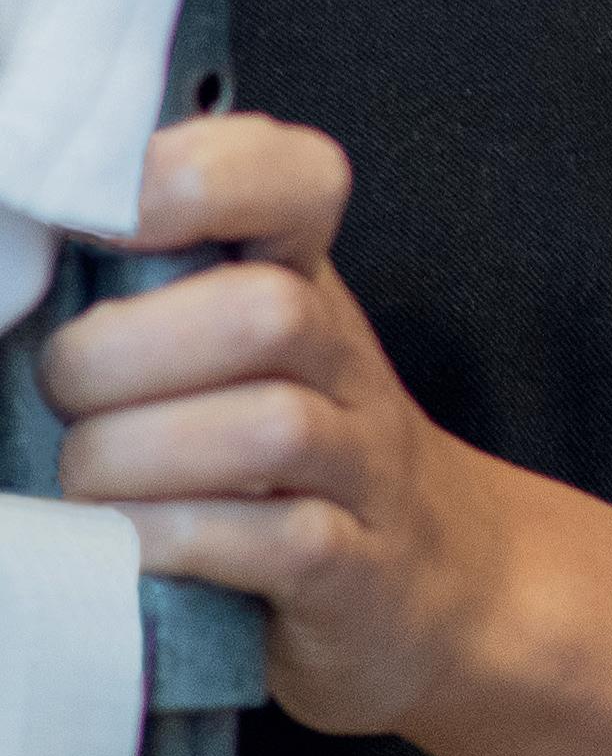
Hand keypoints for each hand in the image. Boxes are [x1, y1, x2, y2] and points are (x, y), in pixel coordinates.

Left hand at [38, 114, 520, 735]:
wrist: (427, 581)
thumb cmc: (282, 462)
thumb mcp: (230, 356)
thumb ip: (151, 297)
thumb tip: (21, 252)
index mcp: (304, 286)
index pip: (298, 181)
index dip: (207, 174)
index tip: (108, 215)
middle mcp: (346, 364)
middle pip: (264, 313)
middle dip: (121, 355)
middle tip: (64, 396)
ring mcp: (364, 468)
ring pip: (271, 427)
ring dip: (136, 457)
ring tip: (86, 483)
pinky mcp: (359, 571)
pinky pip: (281, 541)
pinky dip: (180, 539)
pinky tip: (131, 547)